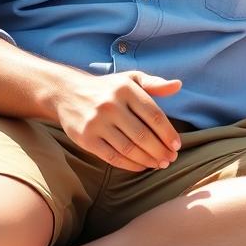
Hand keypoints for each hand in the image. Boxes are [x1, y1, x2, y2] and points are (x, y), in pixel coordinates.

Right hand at [56, 71, 182, 171]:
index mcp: (126, 89)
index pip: (154, 115)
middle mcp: (111, 105)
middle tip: (171, 159)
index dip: (168, 133)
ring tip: (159, 164)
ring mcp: (97, 123)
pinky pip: (113, 157)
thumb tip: (178, 85)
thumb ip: (154, 83)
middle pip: (143, 135)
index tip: (177, 145)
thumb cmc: (107, 88)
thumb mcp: (130, 79)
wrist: (66, 92)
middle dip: (160, 151)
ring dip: (148, 160)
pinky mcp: (86, 139)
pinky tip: (141, 166)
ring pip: (129, 148)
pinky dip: (130, 165)